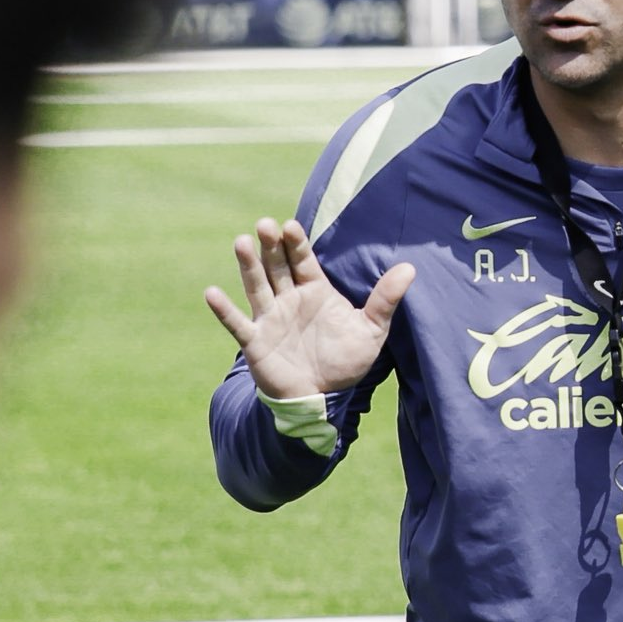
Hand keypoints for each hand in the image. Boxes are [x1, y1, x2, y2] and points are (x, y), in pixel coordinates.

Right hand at [204, 218, 414, 399]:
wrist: (322, 397)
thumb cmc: (344, 361)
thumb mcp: (372, 330)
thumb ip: (385, 299)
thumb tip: (411, 268)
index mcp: (314, 291)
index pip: (303, 260)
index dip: (295, 243)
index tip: (289, 225)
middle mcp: (288, 299)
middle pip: (277, 266)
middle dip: (271, 245)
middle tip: (265, 224)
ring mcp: (269, 318)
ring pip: (257, 286)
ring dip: (248, 265)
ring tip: (241, 242)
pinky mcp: (255, 341)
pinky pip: (237, 323)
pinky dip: (224, 310)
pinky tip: (211, 292)